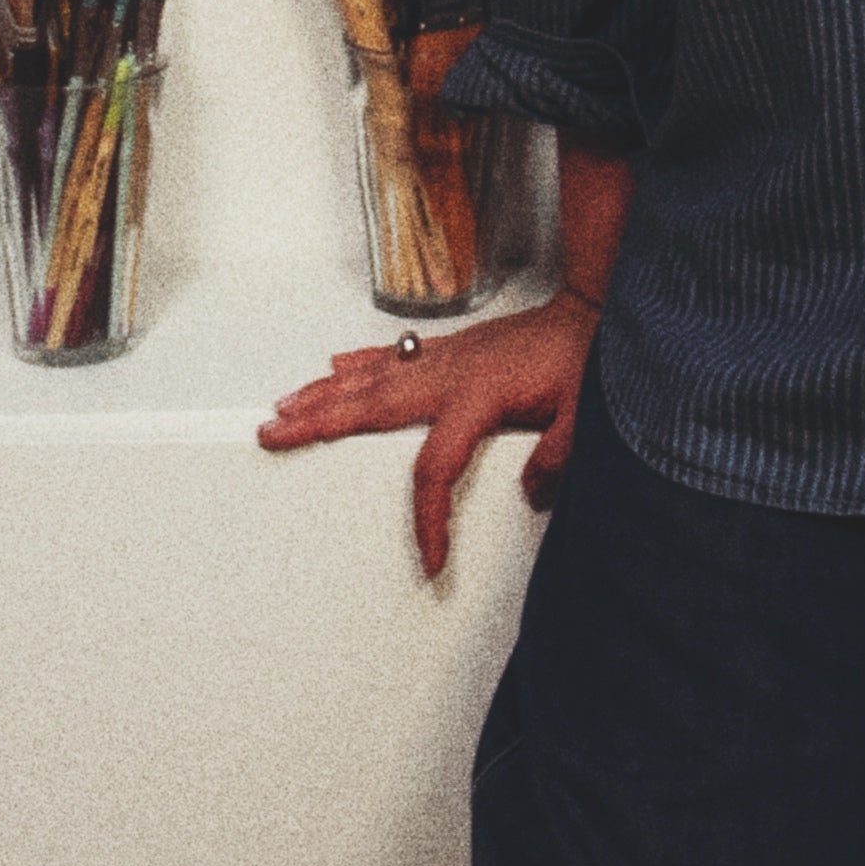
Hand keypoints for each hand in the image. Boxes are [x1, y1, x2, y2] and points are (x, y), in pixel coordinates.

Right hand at [259, 288, 601, 574]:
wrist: (591, 308)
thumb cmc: (586, 358)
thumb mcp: (586, 414)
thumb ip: (559, 454)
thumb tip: (529, 490)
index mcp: (478, 397)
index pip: (437, 466)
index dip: (428, 517)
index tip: (433, 557)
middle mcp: (450, 374)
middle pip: (371, 406)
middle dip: (318, 423)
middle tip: (272, 433)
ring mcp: (445, 358)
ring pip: (372, 377)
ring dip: (325, 391)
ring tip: (284, 405)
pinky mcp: (451, 348)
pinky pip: (393, 355)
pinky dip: (359, 360)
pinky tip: (335, 365)